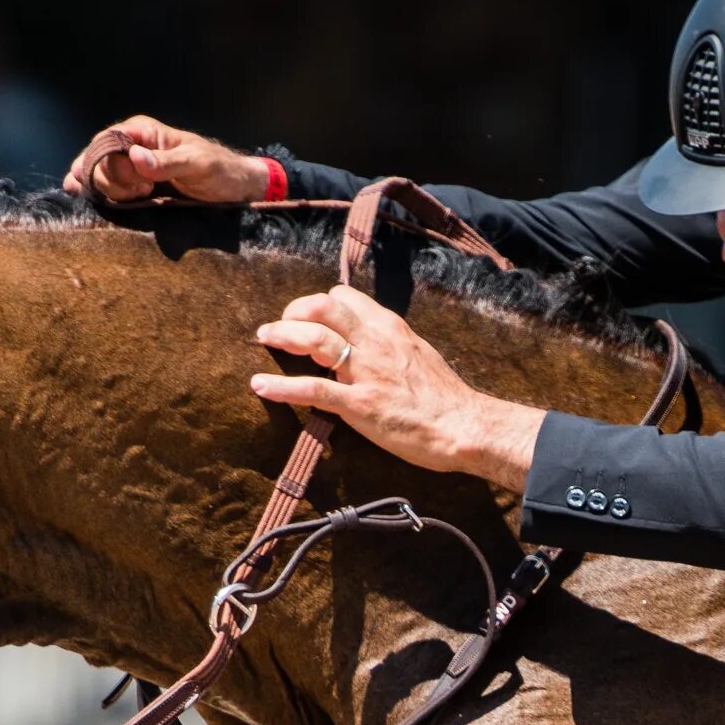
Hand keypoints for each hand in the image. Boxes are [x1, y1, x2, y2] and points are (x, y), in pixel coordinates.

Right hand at [61, 116, 270, 205]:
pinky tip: (76, 192)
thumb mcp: (197, 165)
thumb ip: (167, 162)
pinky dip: (90, 187)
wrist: (231, 186)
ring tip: (140, 196)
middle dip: (112, 181)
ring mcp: (129, 163)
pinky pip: (104, 182)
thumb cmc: (217, 170)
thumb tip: (135, 158)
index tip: (138, 185)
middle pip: (99, 159)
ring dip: (109, 190)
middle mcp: (131, 143)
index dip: (113, 166)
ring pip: (99, 173)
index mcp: (143, 131)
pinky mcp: (132, 181)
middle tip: (142, 193)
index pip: (108, 142)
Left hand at [252, 287, 544, 491]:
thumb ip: (392, 346)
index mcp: (390, 329)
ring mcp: (367, 373)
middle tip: (277, 327)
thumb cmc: (446, 399)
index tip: (306, 318)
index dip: (319, 304)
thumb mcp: (419, 356)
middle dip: (293, 312)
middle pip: (323, 308)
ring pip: (314, 339)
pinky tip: (260, 386)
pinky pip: (313, 390)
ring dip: (282, 336)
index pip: (344, 298)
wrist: (464, 426)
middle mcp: (376, 342)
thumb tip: (373, 345)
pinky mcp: (361, 405)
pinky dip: (282, 387)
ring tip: (263, 340)